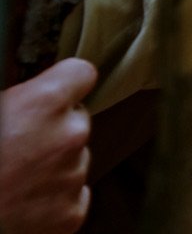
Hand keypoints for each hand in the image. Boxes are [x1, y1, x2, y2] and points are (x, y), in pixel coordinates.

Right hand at [0, 59, 96, 233]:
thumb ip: (14, 99)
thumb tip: (22, 98)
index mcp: (44, 103)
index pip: (81, 74)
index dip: (66, 83)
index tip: (58, 90)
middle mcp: (69, 135)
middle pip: (76, 121)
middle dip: (54, 129)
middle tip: (19, 145)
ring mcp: (73, 176)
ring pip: (74, 159)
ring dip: (53, 165)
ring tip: (15, 177)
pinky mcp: (72, 212)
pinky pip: (73, 195)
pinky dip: (54, 198)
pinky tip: (23, 200)